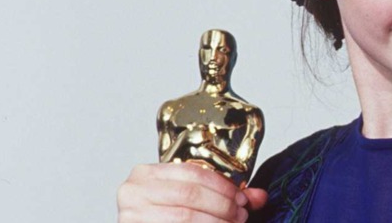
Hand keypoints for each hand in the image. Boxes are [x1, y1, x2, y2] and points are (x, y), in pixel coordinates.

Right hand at [117, 163, 267, 222]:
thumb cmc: (161, 217)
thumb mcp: (189, 199)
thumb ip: (222, 195)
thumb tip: (260, 196)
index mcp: (146, 174)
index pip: (193, 173)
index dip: (223, 186)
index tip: (242, 198)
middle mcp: (133, 191)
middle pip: (190, 194)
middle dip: (222, 205)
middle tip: (241, 214)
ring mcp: (131, 216)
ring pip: (185, 217)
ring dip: (216, 222)